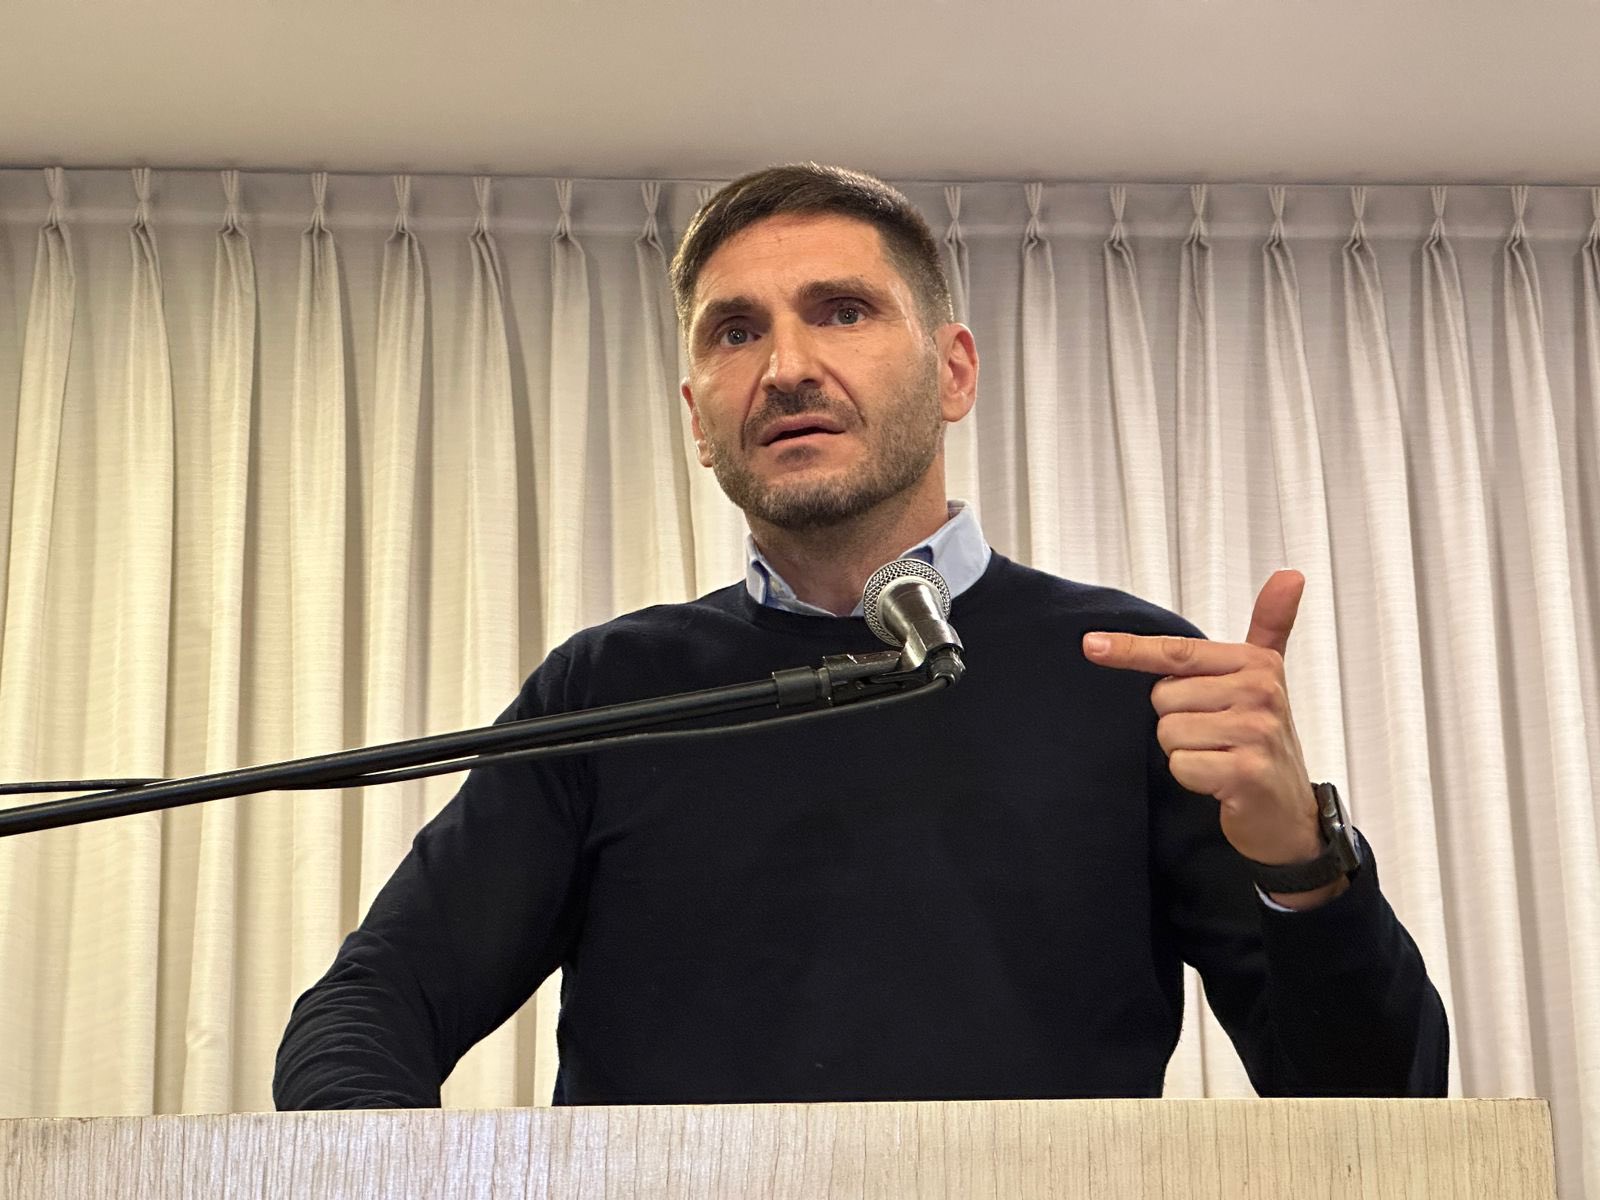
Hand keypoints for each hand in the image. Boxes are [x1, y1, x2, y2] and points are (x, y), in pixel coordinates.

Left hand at [1082, 570, 1344, 906]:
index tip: (1090, 645)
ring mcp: (1256, 731)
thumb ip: (1269, 625)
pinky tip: (1221, 782)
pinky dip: (1192, 779)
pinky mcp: (1247, 771)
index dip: (1130, 649)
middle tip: (1215, 736)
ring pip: (1168, 733)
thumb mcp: (1266, 678)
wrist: (1289, 812)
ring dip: (1185, 752)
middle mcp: (1260, 691)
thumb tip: (1290, 573)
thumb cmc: (1262, 739)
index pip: (1176, 653)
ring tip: (1219, 757)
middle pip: (1163, 698)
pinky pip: (1181, 766)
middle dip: (1178, 722)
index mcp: (1255, 663)